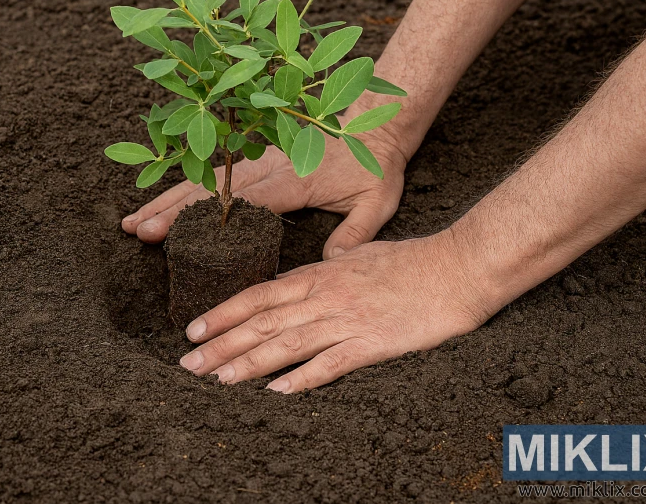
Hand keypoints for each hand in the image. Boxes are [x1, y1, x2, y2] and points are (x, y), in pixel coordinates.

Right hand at [121, 96, 409, 259]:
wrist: (372, 125)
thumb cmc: (374, 167)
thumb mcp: (376, 201)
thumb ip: (355, 233)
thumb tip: (331, 265)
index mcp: (290, 181)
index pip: (239, 204)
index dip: (202, 219)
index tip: (169, 233)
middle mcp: (265, 168)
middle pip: (208, 191)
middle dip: (170, 211)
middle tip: (136, 230)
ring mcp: (255, 160)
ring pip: (202, 180)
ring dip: (167, 200)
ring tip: (133, 220)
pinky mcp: (252, 158)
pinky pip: (211, 173)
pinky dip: (183, 187)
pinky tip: (159, 203)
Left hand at [177, 232, 497, 391]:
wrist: (457, 267)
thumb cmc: (411, 260)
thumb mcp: (360, 253)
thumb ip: (329, 267)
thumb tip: (306, 274)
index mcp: (320, 274)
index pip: (259, 294)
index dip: (224, 313)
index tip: (194, 329)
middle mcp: (325, 296)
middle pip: (263, 322)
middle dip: (222, 343)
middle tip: (188, 363)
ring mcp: (348, 320)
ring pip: (287, 343)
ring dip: (249, 363)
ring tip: (217, 379)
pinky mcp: (373, 343)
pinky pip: (332, 364)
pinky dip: (303, 378)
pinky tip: (277, 392)